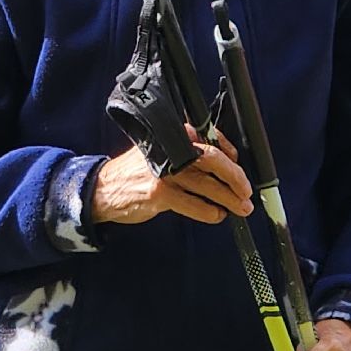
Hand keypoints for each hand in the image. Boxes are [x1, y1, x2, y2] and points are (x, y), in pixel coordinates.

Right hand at [89, 134, 252, 225]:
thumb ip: (185, 152)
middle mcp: (170, 150)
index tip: (238, 165)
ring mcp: (165, 172)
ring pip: (208, 185)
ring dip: (229, 199)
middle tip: (246, 191)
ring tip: (240, 208)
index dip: (230, 153)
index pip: (210, 139)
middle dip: (236, 177)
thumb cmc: (135, 171)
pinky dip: (209, 212)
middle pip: (213, 160)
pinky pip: (194, 205)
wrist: (104, 189)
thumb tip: (223, 162)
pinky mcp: (159, 194)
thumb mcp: (158, 151)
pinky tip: (215, 214)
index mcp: (172, 135)